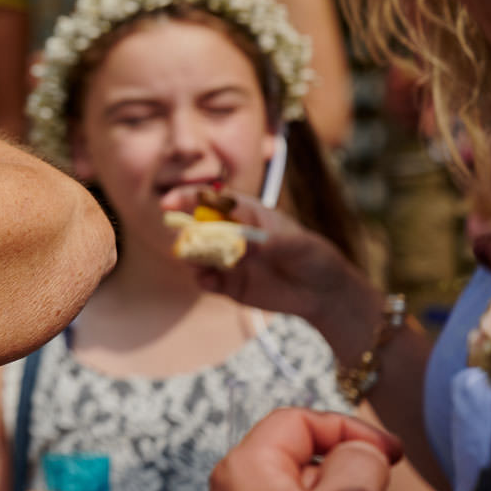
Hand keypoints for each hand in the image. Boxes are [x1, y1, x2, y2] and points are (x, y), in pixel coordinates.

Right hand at [159, 187, 363, 322]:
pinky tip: (209, 281)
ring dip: (191, 257)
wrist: (322, 292)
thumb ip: (270, 242)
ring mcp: (227, 259)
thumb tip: (243, 243)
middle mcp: (230, 234)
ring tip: (198, 263)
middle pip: (196, 227)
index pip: (210, 200)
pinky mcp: (228, 284)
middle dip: (185, 231)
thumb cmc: (312, 256)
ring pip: (196, 255)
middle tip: (186, 241)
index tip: (168, 203)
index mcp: (244, 214)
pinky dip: (202, 279)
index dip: (186, 198)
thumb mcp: (297, 245)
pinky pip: (206, 280)